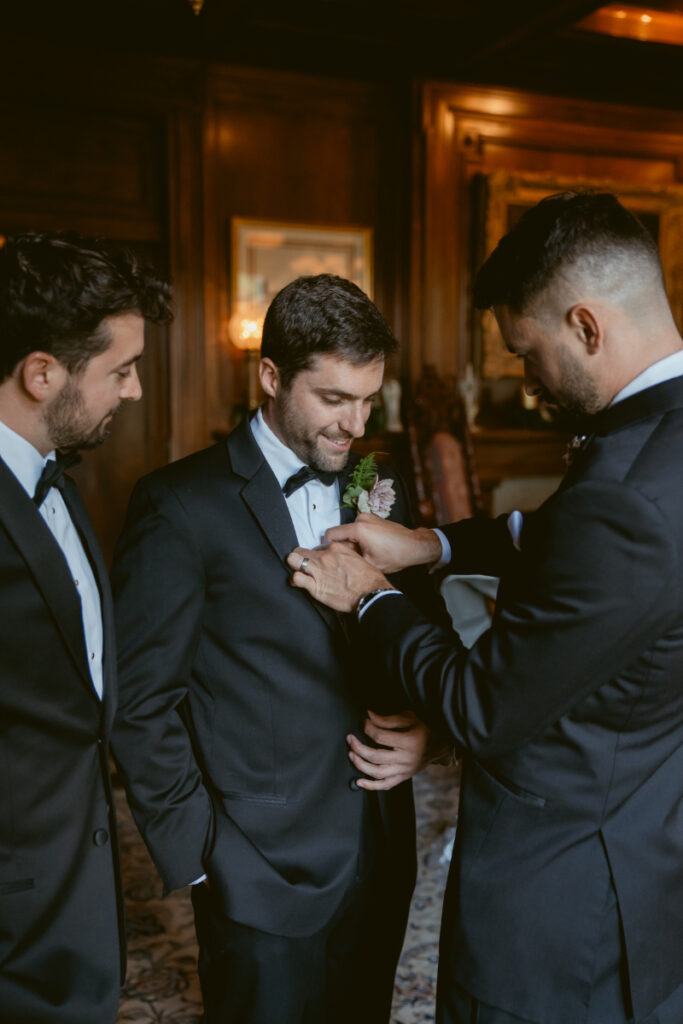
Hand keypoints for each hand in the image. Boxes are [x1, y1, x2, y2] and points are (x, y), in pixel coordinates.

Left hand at [287, 542, 389, 611]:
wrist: (371, 594)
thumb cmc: (368, 578)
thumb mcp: (357, 558)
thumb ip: (344, 555)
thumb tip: (338, 558)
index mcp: (336, 548)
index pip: (316, 547)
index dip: (316, 555)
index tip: (318, 561)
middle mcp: (324, 557)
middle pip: (300, 551)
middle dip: (299, 557)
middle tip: (302, 564)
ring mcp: (318, 571)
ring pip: (293, 560)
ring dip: (293, 566)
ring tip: (297, 571)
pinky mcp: (315, 586)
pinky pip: (295, 578)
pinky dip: (294, 580)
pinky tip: (297, 583)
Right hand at [324, 514, 441, 573]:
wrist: (414, 546)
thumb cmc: (395, 555)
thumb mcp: (368, 563)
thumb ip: (349, 558)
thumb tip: (336, 556)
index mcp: (358, 528)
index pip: (330, 534)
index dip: (328, 546)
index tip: (331, 555)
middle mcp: (361, 519)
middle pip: (341, 533)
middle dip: (344, 545)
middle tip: (354, 557)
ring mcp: (368, 517)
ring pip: (349, 531)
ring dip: (353, 542)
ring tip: (366, 553)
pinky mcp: (373, 518)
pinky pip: (358, 528)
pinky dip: (360, 537)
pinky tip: (371, 547)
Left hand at [347, 710, 432, 789]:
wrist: (440, 744)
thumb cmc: (424, 728)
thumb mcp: (409, 718)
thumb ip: (387, 719)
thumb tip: (368, 716)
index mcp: (409, 741)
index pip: (380, 737)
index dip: (367, 728)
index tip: (363, 722)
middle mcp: (406, 758)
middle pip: (376, 756)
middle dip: (358, 747)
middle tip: (350, 739)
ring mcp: (405, 770)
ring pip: (378, 773)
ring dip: (360, 765)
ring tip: (351, 755)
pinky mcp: (403, 777)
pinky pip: (385, 785)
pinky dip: (371, 786)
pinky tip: (359, 781)